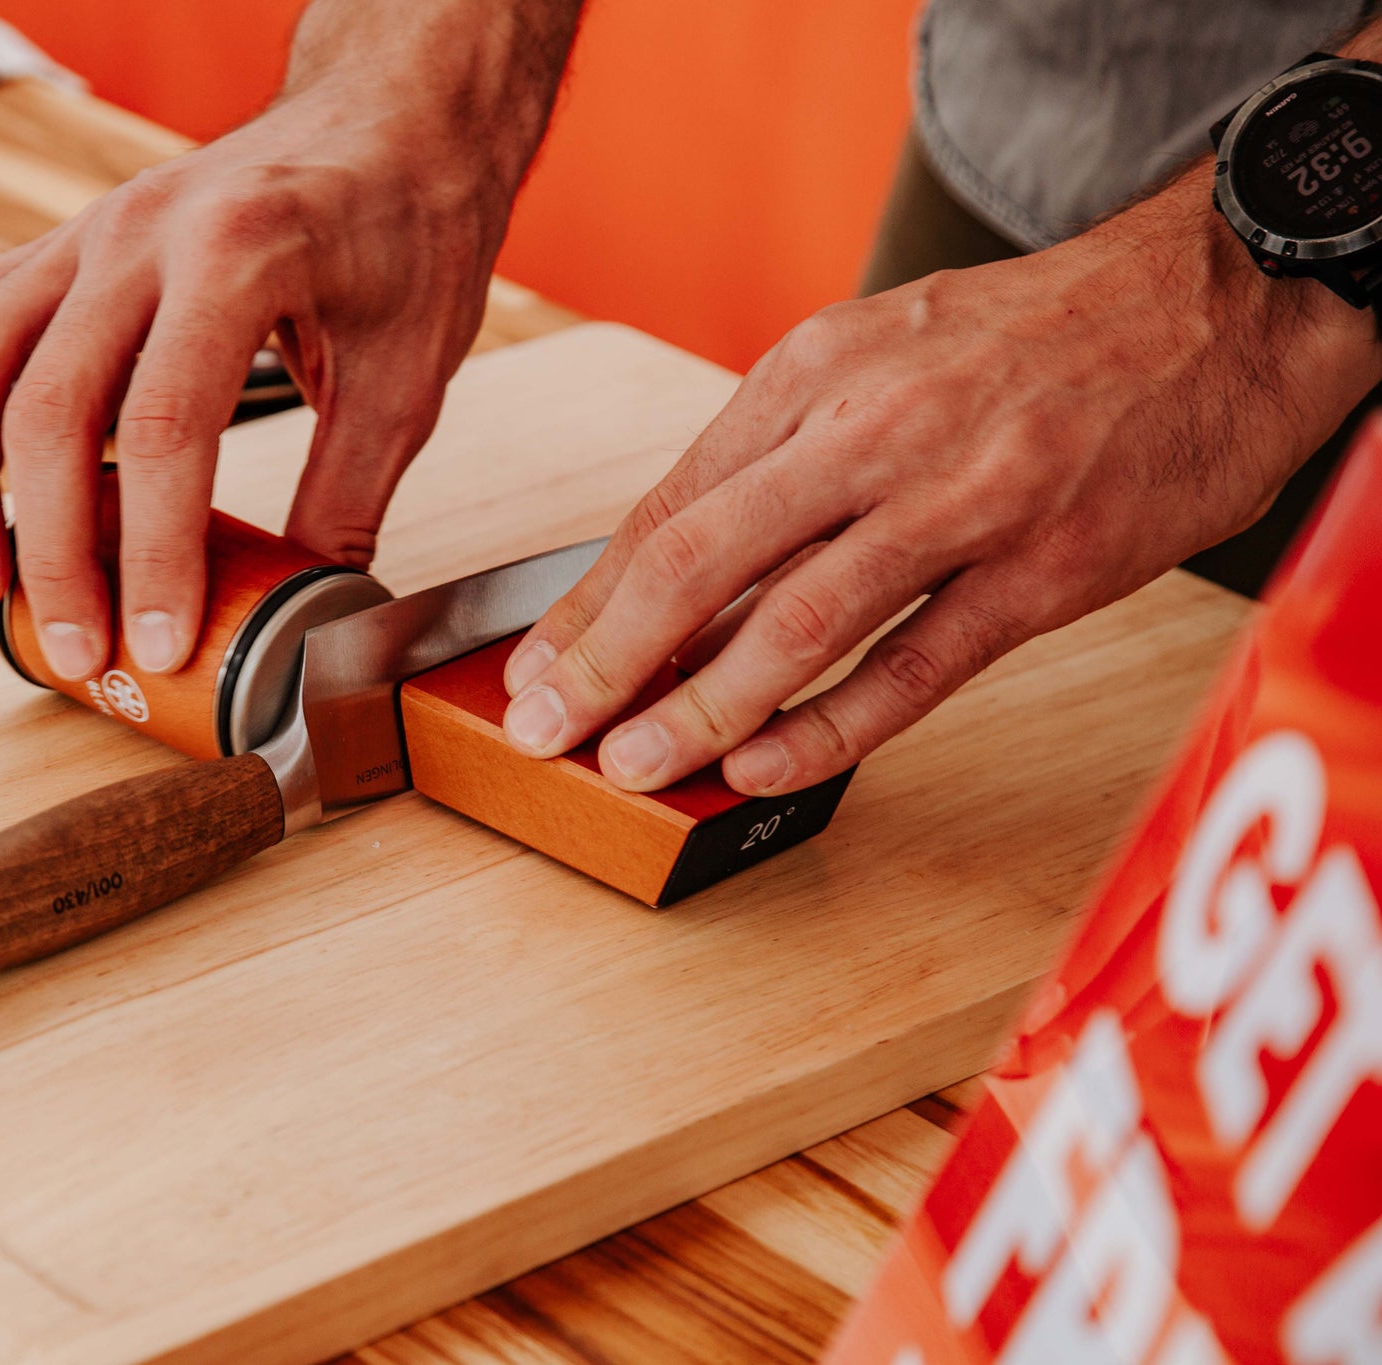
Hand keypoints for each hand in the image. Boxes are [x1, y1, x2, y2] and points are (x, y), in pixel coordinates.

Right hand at [0, 90, 509, 678]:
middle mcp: (140, 233)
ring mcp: (86, 233)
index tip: (157, 643)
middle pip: (53, 408)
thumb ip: (348, 493)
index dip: (154, 552)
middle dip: (54, 549)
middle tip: (74, 650)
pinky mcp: (61, 247)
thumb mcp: (409, 370)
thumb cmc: (407, 222)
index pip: (166, 428)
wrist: (391, 111)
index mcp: (237, 252)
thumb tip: (308, 617)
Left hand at [501, 179, 1380, 796]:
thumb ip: (781, 451)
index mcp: (816, 372)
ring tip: (634, 764)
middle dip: (610, 659)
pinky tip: (764, 764)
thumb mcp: (878, 349)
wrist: (1212, 302)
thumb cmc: (1031, 337)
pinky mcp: (1043, 568)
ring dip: (701, 705)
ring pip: (798, 620)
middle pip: (704, 560)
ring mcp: (961, 501)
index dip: (590, 600)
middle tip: (546, 729)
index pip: (670, 503)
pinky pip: (916, 666)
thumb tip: (676, 565)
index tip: (536, 668)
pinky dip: (831, 727)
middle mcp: (873, 430)